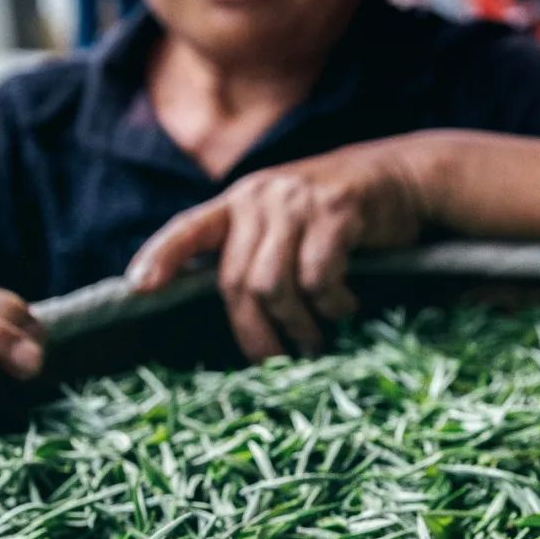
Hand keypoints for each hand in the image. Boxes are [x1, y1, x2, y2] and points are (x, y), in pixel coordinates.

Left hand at [126, 140, 431, 360]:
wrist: (402, 175)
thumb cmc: (338, 212)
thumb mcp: (286, 218)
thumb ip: (255, 248)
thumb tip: (237, 311)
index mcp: (239, 200)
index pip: (188, 228)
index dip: (160, 257)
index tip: (137, 290)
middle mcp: (260, 195)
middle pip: (236, 280)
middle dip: (255, 332)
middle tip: (277, 362)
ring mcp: (297, 201)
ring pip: (274, 285)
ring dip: (297, 325)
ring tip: (315, 341)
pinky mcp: (335, 211)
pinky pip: (318, 277)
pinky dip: (332, 304)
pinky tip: (345, 306)